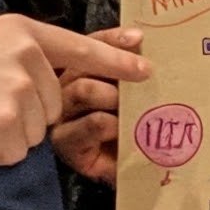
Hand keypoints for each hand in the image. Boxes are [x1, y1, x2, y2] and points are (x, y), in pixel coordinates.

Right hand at [0, 15, 149, 166]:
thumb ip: (20, 55)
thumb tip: (54, 78)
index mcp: (20, 33)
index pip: (80, 48)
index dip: (115, 60)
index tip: (145, 67)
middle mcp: (27, 57)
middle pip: (53, 105)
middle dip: (22, 114)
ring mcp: (20, 91)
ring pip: (35, 132)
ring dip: (6, 134)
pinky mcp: (8, 125)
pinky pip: (15, 152)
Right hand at [50, 27, 148, 186]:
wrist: (133, 171)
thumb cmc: (135, 129)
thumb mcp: (140, 95)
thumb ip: (136, 71)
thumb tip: (144, 41)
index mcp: (82, 72)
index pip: (93, 44)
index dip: (114, 38)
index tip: (140, 38)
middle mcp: (67, 88)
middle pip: (83, 63)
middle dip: (116, 66)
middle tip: (146, 73)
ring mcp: (63, 115)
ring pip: (82, 89)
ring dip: (113, 95)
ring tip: (130, 106)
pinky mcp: (67, 142)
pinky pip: (90, 123)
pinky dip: (110, 123)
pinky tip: (121, 128)